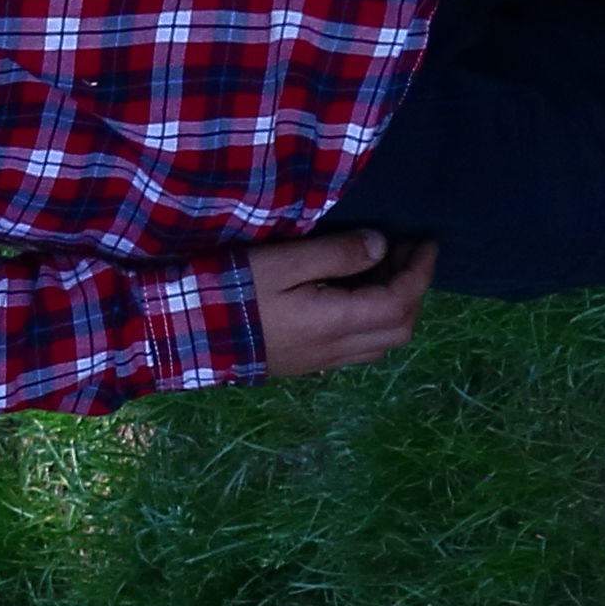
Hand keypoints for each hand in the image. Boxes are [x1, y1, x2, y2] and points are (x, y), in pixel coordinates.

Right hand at [243, 227, 436, 376]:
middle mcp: (333, 350)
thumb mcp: (281, 261)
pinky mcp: (302, 364)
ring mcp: (318, 362)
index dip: (420, 271)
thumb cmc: (228, 292)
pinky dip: (372, 322)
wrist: (179, 337)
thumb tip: (380, 245)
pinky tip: (354, 297)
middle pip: (399, 330)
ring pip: (379, 344)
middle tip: (406, 253)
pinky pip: (356, 349)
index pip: (399, 302)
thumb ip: (334, 253)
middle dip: (414, 291)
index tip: (425, 241)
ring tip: (384, 271)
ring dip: (396, 309)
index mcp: (333, 323)